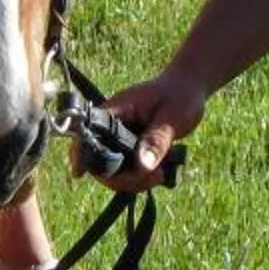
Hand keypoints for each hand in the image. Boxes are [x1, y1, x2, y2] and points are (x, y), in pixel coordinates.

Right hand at [85, 70, 209, 192]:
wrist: (189, 88)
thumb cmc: (181, 95)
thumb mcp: (173, 117)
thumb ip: (157, 140)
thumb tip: (142, 166)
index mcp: (116, 111)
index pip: (88, 133)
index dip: (80, 154)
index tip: (80, 173)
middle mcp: (113, 126)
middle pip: (99, 160)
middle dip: (121, 177)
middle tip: (151, 177)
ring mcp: (122, 138)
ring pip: (114, 170)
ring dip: (133, 181)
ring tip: (160, 176)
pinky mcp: (132, 148)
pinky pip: (128, 170)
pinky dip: (140, 178)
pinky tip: (159, 174)